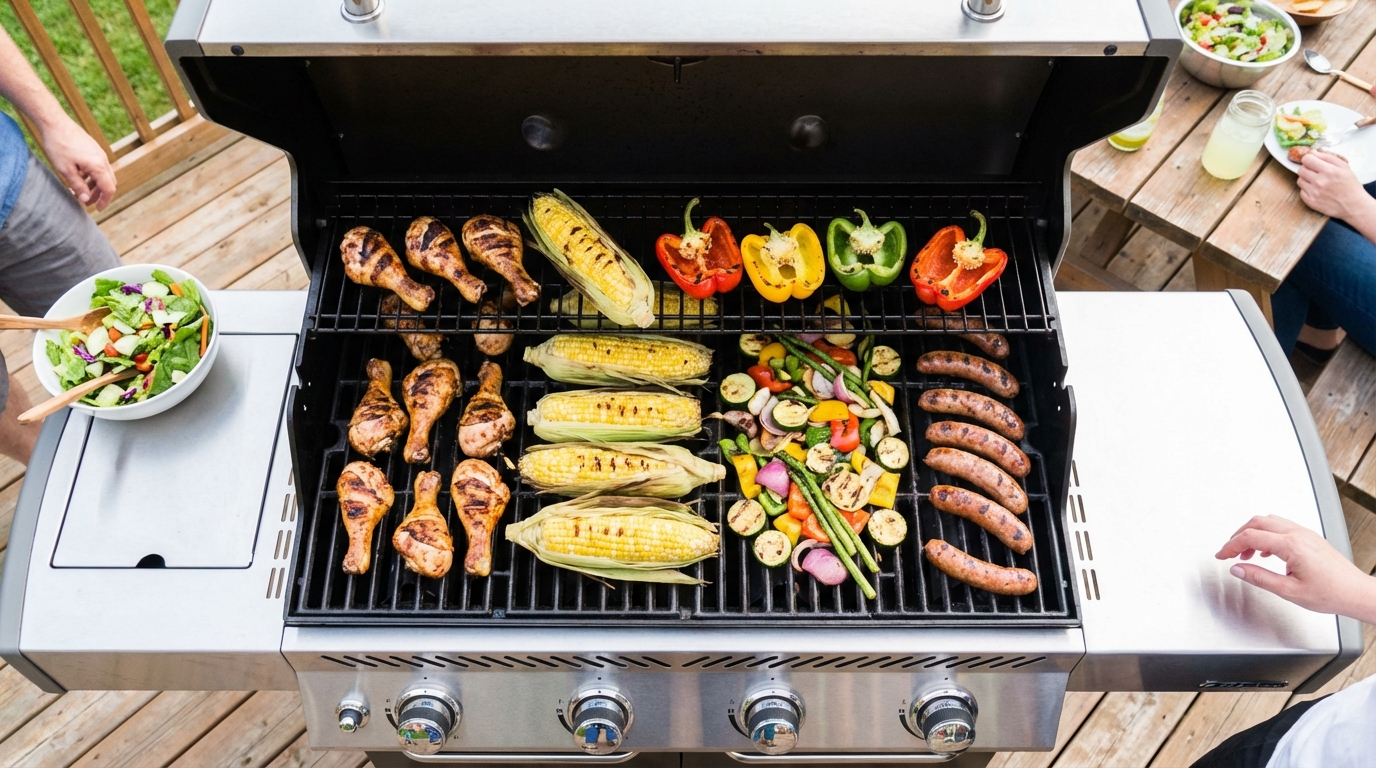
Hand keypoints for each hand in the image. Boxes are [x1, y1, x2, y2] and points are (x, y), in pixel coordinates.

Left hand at [38, 119, 114, 210]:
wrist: (55, 123)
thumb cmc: (58, 146)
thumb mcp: (66, 170)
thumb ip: (78, 186)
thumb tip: (87, 199)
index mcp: (98, 166)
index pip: (109, 189)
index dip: (105, 201)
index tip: (98, 210)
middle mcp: (103, 159)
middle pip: (109, 182)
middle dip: (100, 194)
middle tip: (87, 202)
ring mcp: (99, 153)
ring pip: (104, 174)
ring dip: (96, 185)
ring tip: (81, 190)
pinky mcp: (94, 148)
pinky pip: (99, 166)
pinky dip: (93, 175)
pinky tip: (80, 175)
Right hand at [1216, 515, 1375, 623]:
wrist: (1356, 593)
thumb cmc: (1332, 593)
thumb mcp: (1289, 591)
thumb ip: (1259, 578)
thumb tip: (1238, 570)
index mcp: (1292, 546)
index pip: (1251, 537)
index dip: (1231, 546)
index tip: (1222, 555)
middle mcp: (1299, 534)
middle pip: (1258, 522)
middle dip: (1238, 535)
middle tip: (1229, 551)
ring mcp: (1306, 534)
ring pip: (1270, 522)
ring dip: (1253, 533)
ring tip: (1246, 553)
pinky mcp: (1311, 538)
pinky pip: (1282, 527)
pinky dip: (1267, 535)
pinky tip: (1266, 551)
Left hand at [1297, 150, 1372, 220]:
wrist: (1353, 205)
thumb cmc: (1349, 184)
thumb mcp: (1344, 166)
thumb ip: (1327, 157)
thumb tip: (1312, 152)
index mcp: (1329, 170)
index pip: (1307, 159)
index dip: (1309, 159)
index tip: (1313, 162)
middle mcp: (1320, 181)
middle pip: (1301, 169)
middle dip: (1307, 169)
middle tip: (1316, 172)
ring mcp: (1314, 192)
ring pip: (1300, 180)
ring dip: (1306, 179)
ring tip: (1317, 182)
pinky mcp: (1310, 201)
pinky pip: (1301, 191)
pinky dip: (1307, 190)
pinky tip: (1317, 190)